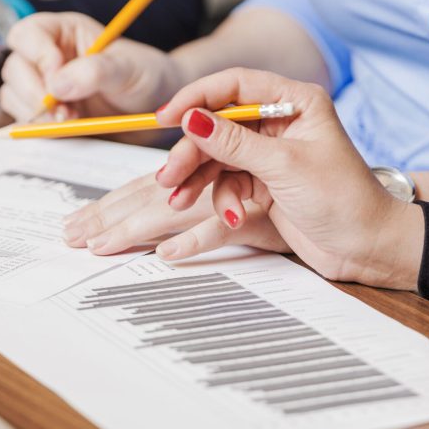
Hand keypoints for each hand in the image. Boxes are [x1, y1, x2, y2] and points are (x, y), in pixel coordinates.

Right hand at [0, 12, 181, 122]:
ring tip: (73, 119)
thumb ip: (95, 71)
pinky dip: (40, 128)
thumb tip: (56, 84)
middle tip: (65, 112)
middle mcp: (48, 57)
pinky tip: (68, 128)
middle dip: (36, 93)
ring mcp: (44, 87)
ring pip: (14, 96)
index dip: (37, 55)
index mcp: (63, 32)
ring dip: (37, 113)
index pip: (28, 34)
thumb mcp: (128, 68)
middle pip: (15, 68)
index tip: (58, 79)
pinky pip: (25, 121)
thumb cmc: (146, 76)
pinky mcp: (47, 114)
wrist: (158, 109)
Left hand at [62, 172, 290, 255]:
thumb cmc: (307, 215)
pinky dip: (197, 239)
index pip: (149, 188)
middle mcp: (222, 178)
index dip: (113, 204)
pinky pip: (224, 227)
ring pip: (181, 205)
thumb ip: (207, 214)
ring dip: (141, 225)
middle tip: (72, 236)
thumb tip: (159, 229)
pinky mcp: (265, 217)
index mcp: (211, 174)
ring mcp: (242, 195)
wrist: (357, 231)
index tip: (81, 226)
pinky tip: (169, 254)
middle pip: (153, 193)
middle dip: (111, 214)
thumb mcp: (246, 215)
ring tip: (104, 246)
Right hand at [154, 68, 423, 287]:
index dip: (197, 98)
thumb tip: (191, 119)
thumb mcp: (284, 167)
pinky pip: (228, 182)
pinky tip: (230, 217)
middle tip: (170, 176)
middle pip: (219, 124)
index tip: (167, 117)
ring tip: (180, 201)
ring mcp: (272, 154)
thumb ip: (234, 143)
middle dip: (192, 151)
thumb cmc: (344, 200)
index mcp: (295, 102)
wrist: (367, 246)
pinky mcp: (266, 182)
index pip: (235, 86)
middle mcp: (281, 123)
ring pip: (218, 157)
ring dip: (198, 179)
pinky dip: (221, 199)